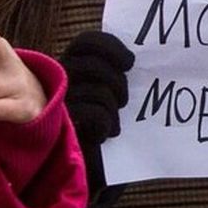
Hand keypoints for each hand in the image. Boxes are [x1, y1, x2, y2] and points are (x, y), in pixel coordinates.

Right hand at [61, 30, 134, 187]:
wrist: (92, 166)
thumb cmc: (108, 126)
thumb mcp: (115, 94)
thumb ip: (120, 72)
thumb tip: (148, 52)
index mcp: (73, 67)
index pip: (87, 41)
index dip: (110, 46)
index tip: (130, 62)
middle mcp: (60, 81)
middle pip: (92, 63)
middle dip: (117, 81)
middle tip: (125, 100)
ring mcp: (59, 102)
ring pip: (97, 90)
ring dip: (114, 107)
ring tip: (116, 123)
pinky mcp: (61, 125)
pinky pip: (94, 113)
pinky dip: (107, 124)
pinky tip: (106, 135)